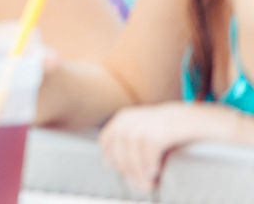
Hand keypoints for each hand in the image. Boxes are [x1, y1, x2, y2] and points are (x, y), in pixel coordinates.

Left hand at [99, 102, 231, 192]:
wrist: (197, 119)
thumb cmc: (169, 131)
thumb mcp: (145, 130)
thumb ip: (130, 143)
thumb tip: (124, 171)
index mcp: (123, 118)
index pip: (106, 140)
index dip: (111, 158)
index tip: (121, 173)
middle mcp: (131, 118)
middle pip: (119, 149)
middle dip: (128, 170)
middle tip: (139, 186)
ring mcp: (146, 122)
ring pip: (133, 152)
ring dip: (139, 171)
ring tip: (148, 183)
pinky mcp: (162, 129)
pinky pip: (150, 150)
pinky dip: (150, 163)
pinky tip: (155, 172)